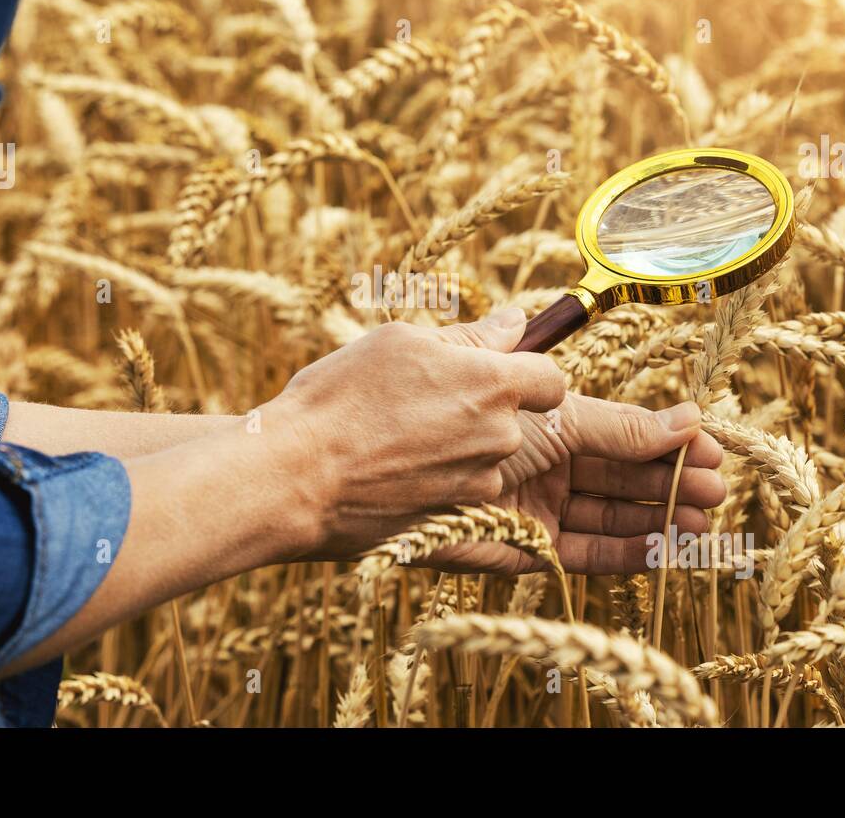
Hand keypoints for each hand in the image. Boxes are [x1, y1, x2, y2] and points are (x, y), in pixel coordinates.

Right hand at [266, 308, 565, 558]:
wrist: (295, 477)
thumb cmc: (341, 399)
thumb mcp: (400, 344)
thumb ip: (470, 336)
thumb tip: (516, 322)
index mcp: (494, 383)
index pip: (549, 379)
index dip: (524, 373)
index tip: (492, 373)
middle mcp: (499, 437)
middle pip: (511, 420)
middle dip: (476, 411)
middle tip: (415, 404)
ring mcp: (480, 485)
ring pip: (482, 458)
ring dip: (452, 448)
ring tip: (391, 440)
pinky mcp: (456, 522)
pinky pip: (458, 493)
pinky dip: (433, 483)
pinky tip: (389, 475)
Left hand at [422, 391, 725, 574]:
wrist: (357, 467)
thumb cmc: (430, 415)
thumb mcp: (510, 391)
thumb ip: (570, 390)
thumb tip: (607, 362)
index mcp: (540, 419)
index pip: (616, 427)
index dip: (663, 434)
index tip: (709, 440)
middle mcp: (542, 463)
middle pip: (621, 473)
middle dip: (672, 479)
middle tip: (718, 484)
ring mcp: (535, 507)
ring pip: (611, 514)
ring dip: (660, 516)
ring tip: (706, 517)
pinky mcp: (523, 550)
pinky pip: (584, 553)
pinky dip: (629, 552)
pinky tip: (670, 548)